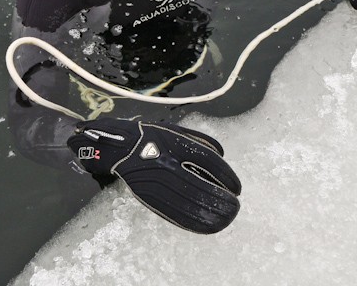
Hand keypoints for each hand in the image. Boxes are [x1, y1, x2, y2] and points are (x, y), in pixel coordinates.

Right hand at [67, 118, 240, 233]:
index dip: (226, 176)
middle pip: (200, 185)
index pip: (208, 161)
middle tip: (235, 208)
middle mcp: (167, 163)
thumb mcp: (177, 131)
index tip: (237, 188)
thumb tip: (223, 154)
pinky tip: (206, 226)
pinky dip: (192, 221)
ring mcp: (156, 182)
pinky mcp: (148, 196)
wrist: (119, 147)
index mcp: (176, 144)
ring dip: (209, 214)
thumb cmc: (152, 137)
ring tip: (226, 220)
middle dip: (220, 200)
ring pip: (187, 202)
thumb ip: (200, 141)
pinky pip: (173, 212)